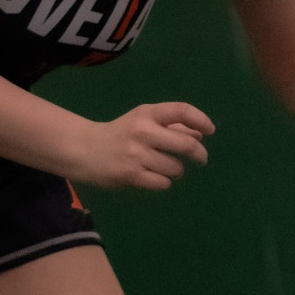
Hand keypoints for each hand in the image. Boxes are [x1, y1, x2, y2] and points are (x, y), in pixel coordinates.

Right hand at [70, 102, 214, 190]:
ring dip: (177, 170)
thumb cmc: (120, 134)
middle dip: (199, 154)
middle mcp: (143, 131)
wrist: (84, 150)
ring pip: (176, 168)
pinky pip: (163, 183)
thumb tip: (201, 133)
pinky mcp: (131, 175)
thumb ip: (171, 126)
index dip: (201, 120)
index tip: (210, 131)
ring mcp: (136, 155)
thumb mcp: (143, 122)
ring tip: (164, 167)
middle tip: (201, 159)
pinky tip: (153, 177)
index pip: (182, 111)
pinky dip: (164, 182)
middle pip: (187, 144)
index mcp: (147, 113)